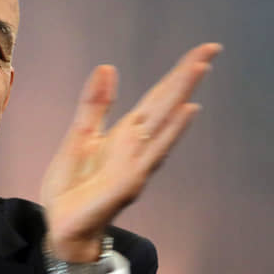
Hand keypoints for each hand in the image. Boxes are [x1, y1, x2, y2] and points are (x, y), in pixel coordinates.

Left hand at [40, 43, 221, 262]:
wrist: (62, 225)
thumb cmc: (73, 185)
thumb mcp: (80, 135)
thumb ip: (95, 104)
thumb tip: (107, 67)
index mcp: (125, 133)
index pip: (157, 98)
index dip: (177, 74)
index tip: (202, 52)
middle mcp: (138, 145)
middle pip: (166, 104)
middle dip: (187, 76)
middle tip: (211, 48)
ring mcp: (138, 162)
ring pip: (165, 122)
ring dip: (182, 95)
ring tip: (200, 67)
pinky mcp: (131, 180)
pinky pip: (153, 152)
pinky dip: (171, 131)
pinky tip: (186, 111)